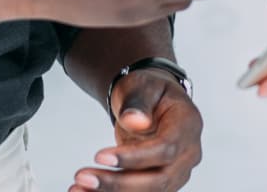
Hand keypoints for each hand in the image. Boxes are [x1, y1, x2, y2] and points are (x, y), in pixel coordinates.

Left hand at [72, 68, 201, 191]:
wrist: (151, 102)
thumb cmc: (148, 91)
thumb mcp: (142, 86)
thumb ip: (138, 102)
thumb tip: (136, 122)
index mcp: (188, 124)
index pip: (165, 149)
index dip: (134, 157)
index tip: (100, 156)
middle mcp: (188, 154)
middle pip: (157, 180)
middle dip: (118, 183)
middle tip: (83, 177)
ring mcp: (177, 173)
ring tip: (79, 188)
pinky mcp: (161, 185)